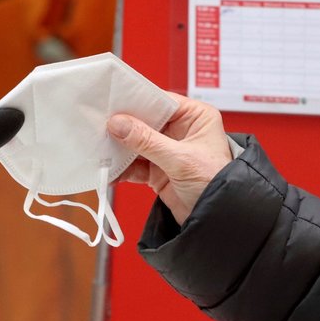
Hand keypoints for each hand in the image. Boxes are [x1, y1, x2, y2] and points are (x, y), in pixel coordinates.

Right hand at [107, 93, 232, 224]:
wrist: (217, 219)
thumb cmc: (217, 184)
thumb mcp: (181, 159)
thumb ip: (147, 141)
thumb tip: (119, 124)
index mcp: (195, 117)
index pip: (161, 101)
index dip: (137, 101)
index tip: (114, 103)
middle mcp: (180, 131)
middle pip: (144, 121)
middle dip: (124, 126)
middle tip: (102, 126)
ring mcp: (167, 151)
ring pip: (136, 143)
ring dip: (119, 148)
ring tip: (102, 149)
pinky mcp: (157, 170)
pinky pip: (134, 165)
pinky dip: (122, 168)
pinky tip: (110, 170)